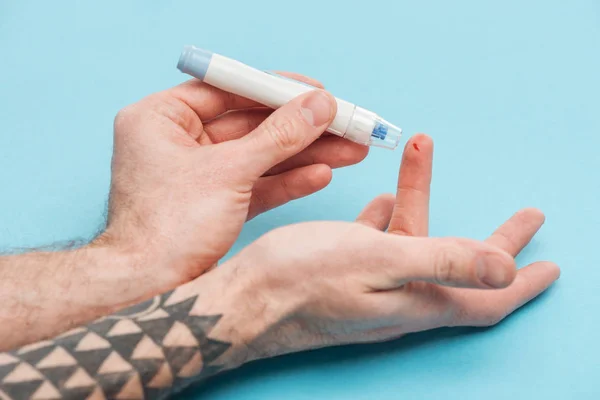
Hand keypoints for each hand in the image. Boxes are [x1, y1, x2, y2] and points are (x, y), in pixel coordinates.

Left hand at [99, 76, 366, 283]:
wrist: (147, 292)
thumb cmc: (168, 228)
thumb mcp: (229, 172)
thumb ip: (279, 136)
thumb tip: (320, 105)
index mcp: (160, 119)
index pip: (227, 90)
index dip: (277, 90)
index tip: (318, 92)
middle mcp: (176, 143)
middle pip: (251, 125)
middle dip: (301, 128)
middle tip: (346, 124)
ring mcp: (196, 176)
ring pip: (259, 157)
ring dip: (304, 155)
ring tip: (352, 150)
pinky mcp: (213, 206)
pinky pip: (255, 185)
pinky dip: (287, 182)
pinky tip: (322, 175)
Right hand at [218, 134, 559, 359]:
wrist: (242, 300)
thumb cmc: (303, 281)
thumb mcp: (380, 261)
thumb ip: (446, 262)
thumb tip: (508, 269)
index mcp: (417, 300)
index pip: (487, 298)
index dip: (522, 282)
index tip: (551, 265)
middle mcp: (399, 298)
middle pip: (460, 265)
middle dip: (494, 238)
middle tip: (525, 217)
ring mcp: (371, 286)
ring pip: (414, 240)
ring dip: (422, 199)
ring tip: (420, 153)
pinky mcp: (343, 273)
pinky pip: (378, 240)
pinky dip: (387, 215)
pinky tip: (382, 197)